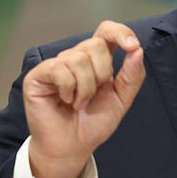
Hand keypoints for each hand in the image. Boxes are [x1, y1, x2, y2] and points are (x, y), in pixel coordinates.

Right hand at [22, 20, 145, 177]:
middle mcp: (76, 57)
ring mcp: (56, 64)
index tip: (132, 45)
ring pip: (79, 59)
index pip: (107, 31)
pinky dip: (68, 89)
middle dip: (102, 73)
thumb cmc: (94, 122)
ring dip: (85, 88)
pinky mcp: (39, 75)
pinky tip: (65, 100)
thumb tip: (138, 50)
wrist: (73, 147)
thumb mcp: (122, 99)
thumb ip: (132, 75)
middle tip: (93, 95)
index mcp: (98, 59)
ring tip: (79, 103)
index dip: (120, 32)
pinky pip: (60, 69)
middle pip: (96, 44)